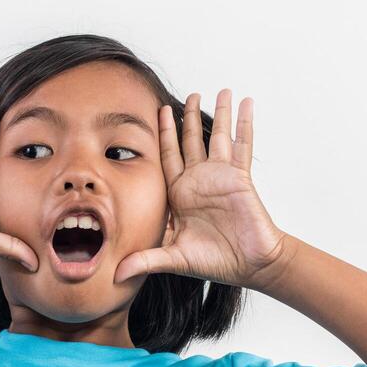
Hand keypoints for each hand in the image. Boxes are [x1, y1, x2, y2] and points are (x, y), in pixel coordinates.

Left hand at [112, 89, 290, 287]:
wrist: (250, 265)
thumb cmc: (214, 262)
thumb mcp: (174, 258)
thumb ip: (145, 260)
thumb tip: (116, 276)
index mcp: (179, 194)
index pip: (167, 157)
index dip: (162, 135)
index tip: (157, 112)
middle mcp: (198, 180)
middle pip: (190, 141)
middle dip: (186, 119)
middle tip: (185, 96)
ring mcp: (221, 176)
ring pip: (217, 137)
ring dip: (219, 113)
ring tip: (222, 90)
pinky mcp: (240, 177)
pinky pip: (242, 144)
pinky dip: (244, 123)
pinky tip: (246, 103)